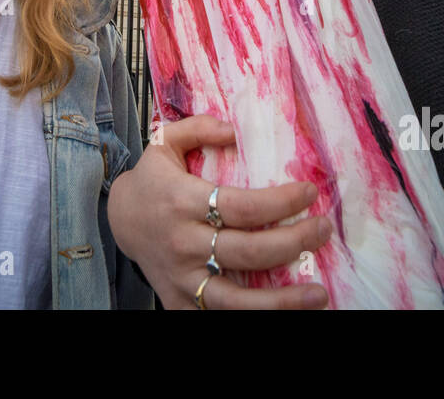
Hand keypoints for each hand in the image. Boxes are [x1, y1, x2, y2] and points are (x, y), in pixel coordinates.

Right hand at [107, 114, 331, 308]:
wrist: (120, 221)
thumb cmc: (153, 181)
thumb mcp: (165, 142)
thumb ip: (199, 127)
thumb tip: (234, 130)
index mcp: (182, 201)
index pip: (241, 206)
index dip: (281, 202)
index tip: (309, 192)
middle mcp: (184, 243)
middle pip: (248, 250)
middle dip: (295, 242)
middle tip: (324, 230)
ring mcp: (182, 278)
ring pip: (237, 298)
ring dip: (282, 300)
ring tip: (319, 294)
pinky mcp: (180, 301)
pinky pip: (218, 316)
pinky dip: (252, 317)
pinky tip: (284, 313)